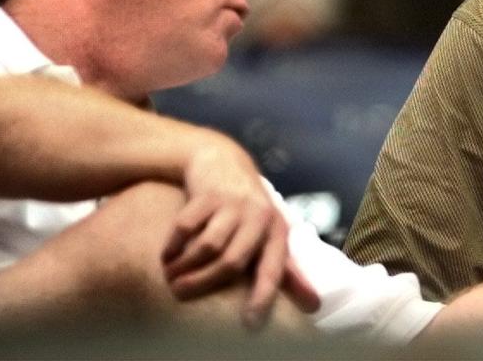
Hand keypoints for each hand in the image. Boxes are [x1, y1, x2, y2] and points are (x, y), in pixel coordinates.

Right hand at [160, 146, 319, 326]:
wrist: (223, 160)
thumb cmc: (250, 209)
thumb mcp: (272, 234)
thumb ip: (288, 271)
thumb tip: (314, 307)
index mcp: (278, 231)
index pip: (273, 269)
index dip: (263, 296)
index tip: (250, 323)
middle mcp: (259, 216)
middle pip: (232, 261)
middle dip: (204, 283)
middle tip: (180, 293)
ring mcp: (233, 203)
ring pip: (208, 246)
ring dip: (185, 266)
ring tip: (171, 276)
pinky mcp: (208, 193)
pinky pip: (186, 226)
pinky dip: (173, 245)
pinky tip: (167, 255)